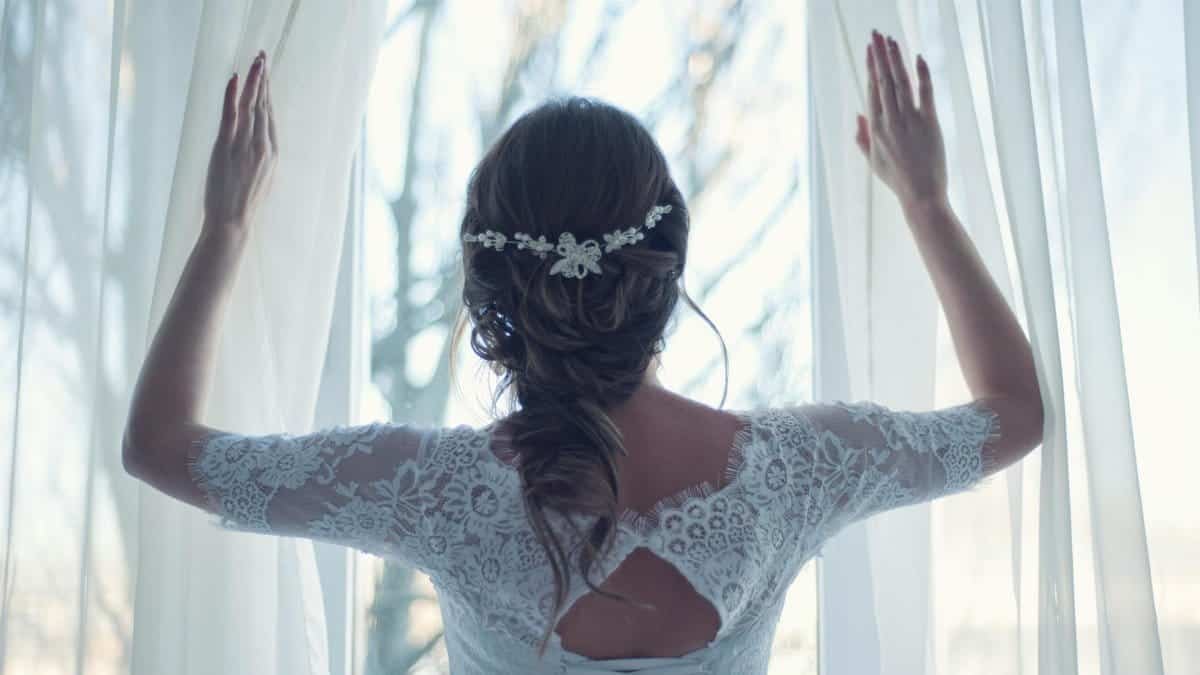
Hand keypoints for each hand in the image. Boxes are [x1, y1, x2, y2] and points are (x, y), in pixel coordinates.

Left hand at [203, 50, 277, 237]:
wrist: (233, 221)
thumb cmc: (243, 204)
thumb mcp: (260, 178)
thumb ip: (260, 157)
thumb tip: (257, 143)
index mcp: (272, 153)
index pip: (269, 115)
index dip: (268, 93)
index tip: (266, 75)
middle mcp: (262, 145)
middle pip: (263, 105)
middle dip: (264, 79)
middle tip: (263, 56)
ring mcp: (245, 145)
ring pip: (251, 105)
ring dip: (254, 80)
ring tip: (256, 60)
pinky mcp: (226, 147)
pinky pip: (231, 115)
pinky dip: (232, 95)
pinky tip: (234, 78)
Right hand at [855, 31, 946, 211]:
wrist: (921, 194)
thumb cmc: (897, 179)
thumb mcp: (873, 160)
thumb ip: (862, 137)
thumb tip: (858, 114)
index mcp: (876, 129)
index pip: (872, 89)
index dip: (871, 67)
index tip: (870, 49)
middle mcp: (890, 121)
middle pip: (884, 80)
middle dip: (880, 55)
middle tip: (877, 34)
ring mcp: (910, 121)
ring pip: (900, 82)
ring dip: (896, 59)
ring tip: (892, 40)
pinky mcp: (930, 123)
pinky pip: (925, 93)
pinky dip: (922, 74)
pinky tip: (918, 57)